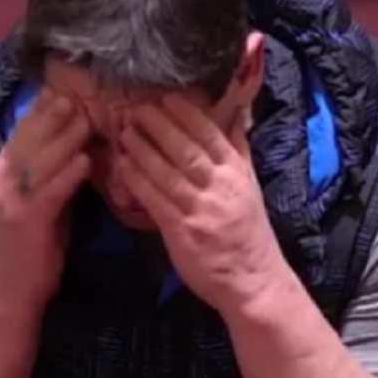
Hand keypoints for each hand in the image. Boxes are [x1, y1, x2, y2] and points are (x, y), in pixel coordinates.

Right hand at [0, 89, 90, 311]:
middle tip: (84, 91)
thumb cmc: (34, 242)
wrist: (12, 289)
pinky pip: (50, 191)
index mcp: (8, 168)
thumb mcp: (43, 197)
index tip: (75, 85)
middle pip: (32, 135)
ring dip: (65, 136)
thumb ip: (55, 169)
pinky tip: (86, 161)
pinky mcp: (27, 219)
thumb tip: (81, 139)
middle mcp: (6, 177)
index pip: (27, 127)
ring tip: (89, 117)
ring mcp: (13, 198)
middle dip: (57, 113)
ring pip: (41, 157)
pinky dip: (68, 174)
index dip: (49, 106)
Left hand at [118, 95, 294, 313]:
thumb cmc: (248, 232)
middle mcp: (220, 187)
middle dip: (159, 126)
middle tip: (137, 108)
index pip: (211, 135)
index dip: (186, 114)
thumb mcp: (250, 186)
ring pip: (167, 172)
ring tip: (125, 132)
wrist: (253, 280)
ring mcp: (200, 210)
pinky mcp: (182, 232)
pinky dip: (138, 181)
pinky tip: (124, 167)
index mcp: (237, 173)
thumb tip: (233, 114)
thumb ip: (238, 150)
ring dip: (143, 150)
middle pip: (186, 149)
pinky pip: (155, 200)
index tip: (166, 98)